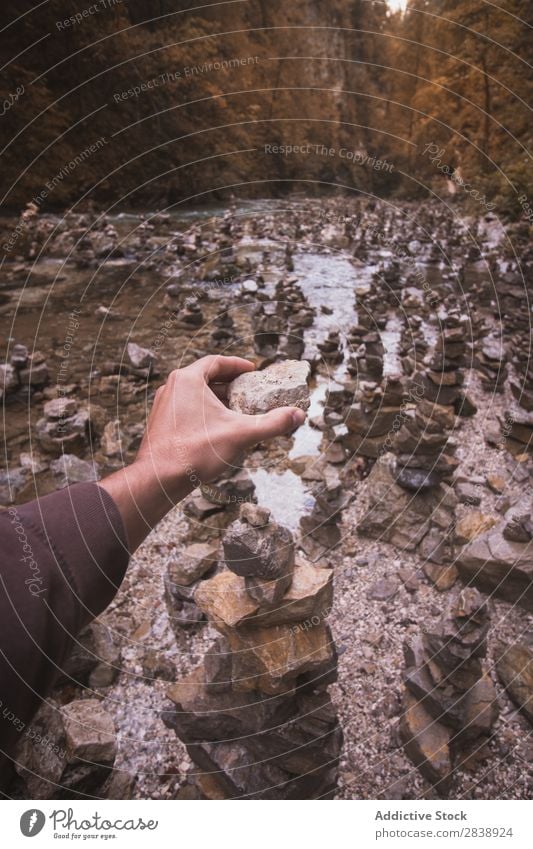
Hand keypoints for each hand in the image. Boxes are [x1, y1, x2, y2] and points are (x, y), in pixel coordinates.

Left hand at [99, 356, 305, 550]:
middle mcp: (172, 388)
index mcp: (188, 380)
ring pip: (195, 396)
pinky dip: (205, 413)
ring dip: (217, 400)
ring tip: (237, 411)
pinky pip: (187, 410)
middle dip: (230, 384)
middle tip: (249, 390)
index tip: (253, 371)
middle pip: (206, 378)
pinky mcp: (161, 424)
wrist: (158, 479)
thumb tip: (297, 415)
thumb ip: (271, 423)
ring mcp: (164, 406)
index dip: (238, 365)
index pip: (216, 362)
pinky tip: (218, 430)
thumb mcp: (241, 434)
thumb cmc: (194, 452)